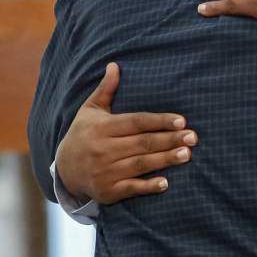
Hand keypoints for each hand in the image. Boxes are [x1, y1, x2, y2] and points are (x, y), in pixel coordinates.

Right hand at [56, 63, 196, 204]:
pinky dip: (147, 187)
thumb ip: (105, 90)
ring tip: (187, 154)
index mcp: (102, 128)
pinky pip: (131, 189)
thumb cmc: (84, 134)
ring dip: (165, 160)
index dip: (159, 121)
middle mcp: (102, 149)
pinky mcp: (107, 192)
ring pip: (140, 164)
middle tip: (193, 137)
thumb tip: (114, 65)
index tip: (182, 120)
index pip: (136, 122)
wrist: (63, 171)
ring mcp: (105, 172)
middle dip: (169, 140)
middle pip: (142, 143)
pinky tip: (166, 183)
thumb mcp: (90, 111)